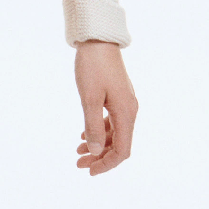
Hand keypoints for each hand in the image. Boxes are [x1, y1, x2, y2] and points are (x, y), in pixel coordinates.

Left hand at [74, 40, 137, 174]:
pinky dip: (100, 130)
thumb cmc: (93, 65)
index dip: (107, 164)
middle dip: (100, 157)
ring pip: (114, 133)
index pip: (122, 150)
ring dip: (99, 144)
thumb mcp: (90, 97)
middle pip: (118, 144)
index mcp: (126, 113)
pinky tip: (85, 133)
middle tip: (79, 163)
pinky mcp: (117, 95)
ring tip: (79, 150)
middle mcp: (129, 110)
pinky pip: (112, 120)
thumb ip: (94, 126)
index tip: (89, 171)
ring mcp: (124, 102)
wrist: (97, 38)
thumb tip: (97, 152)